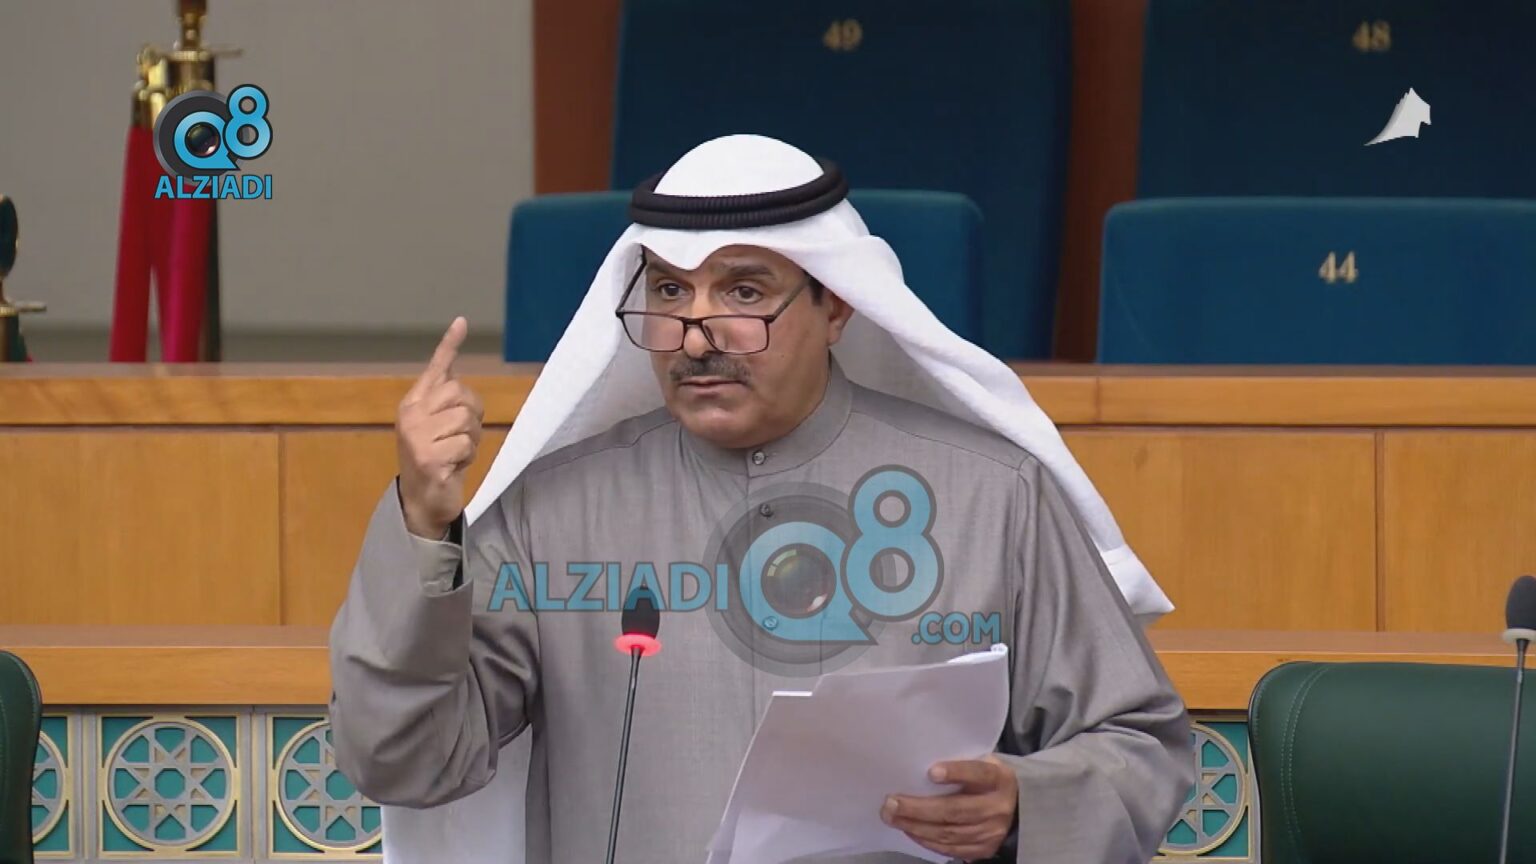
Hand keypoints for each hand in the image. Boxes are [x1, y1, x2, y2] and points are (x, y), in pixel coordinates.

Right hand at [397, 317, 483, 538]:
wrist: (421, 501)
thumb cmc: (436, 459)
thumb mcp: (439, 426)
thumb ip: (445, 400)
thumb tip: (452, 367)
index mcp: (413, 403)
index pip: (436, 369)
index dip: (449, 345)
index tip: (462, 322)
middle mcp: (411, 415)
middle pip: (460, 393)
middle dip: (473, 414)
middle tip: (463, 435)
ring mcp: (416, 436)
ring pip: (466, 420)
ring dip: (471, 440)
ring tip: (456, 452)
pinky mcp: (428, 458)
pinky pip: (465, 445)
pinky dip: (467, 458)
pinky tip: (453, 467)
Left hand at [881, 756, 1018, 861]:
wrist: (1022, 808)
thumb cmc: (990, 779)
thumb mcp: (986, 762)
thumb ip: (963, 763)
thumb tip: (921, 764)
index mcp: (999, 778)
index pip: (979, 774)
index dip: (956, 773)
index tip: (931, 772)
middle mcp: (997, 807)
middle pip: (955, 810)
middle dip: (919, 808)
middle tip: (890, 803)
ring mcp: (991, 832)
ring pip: (949, 833)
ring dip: (916, 826)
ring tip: (892, 817)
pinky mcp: (984, 849)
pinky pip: (952, 848)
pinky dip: (927, 840)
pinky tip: (909, 830)